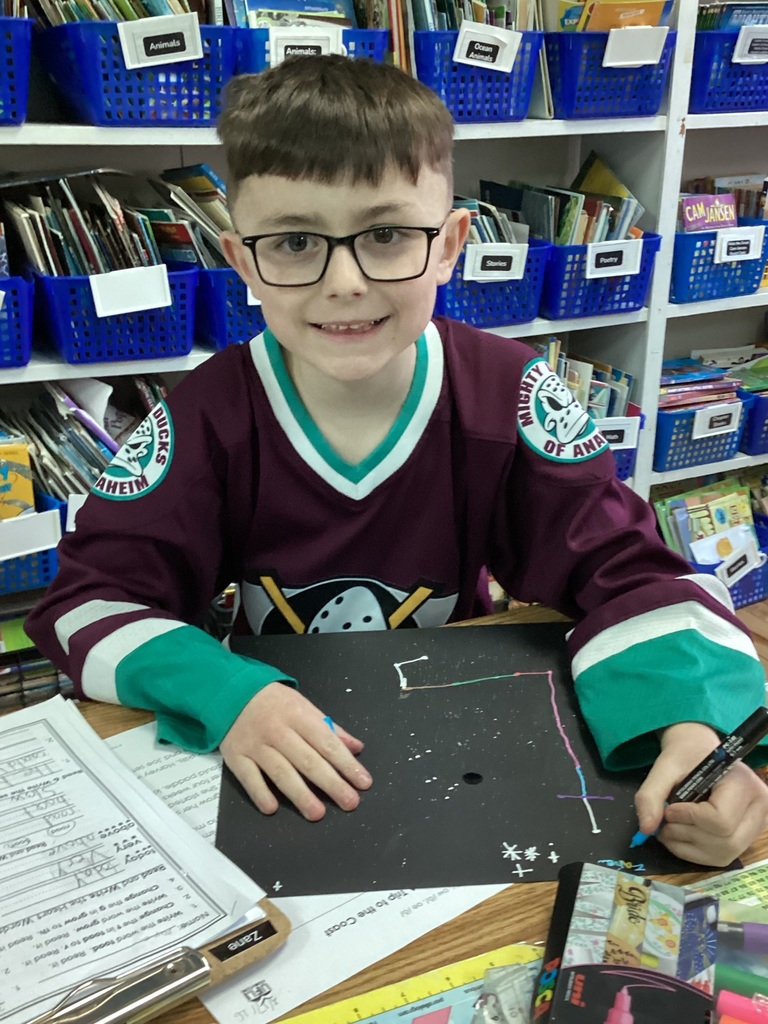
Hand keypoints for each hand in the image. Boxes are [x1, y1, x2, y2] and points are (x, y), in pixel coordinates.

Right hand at [220, 683, 371, 821]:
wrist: (231, 692)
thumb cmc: (274, 702)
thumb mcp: (304, 706)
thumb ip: (330, 728)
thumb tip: (356, 748)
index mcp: (299, 715)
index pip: (327, 742)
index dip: (346, 763)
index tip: (363, 782)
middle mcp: (278, 731)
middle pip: (307, 760)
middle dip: (331, 783)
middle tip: (350, 802)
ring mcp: (256, 745)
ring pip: (280, 772)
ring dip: (300, 794)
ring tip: (317, 813)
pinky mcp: (236, 756)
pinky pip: (249, 778)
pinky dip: (260, 793)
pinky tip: (272, 809)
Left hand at [635, 721, 767, 865]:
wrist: (698, 753)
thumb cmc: (686, 756)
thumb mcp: (665, 767)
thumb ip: (651, 794)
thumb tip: (646, 829)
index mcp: (743, 783)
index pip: (721, 819)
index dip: (689, 818)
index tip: (670, 808)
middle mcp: (758, 808)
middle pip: (725, 842)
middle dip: (687, 835)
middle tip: (665, 821)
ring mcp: (756, 826)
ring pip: (723, 854)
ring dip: (688, 847)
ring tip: (670, 829)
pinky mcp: (746, 838)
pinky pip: (721, 858)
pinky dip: (694, 853)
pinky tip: (680, 837)